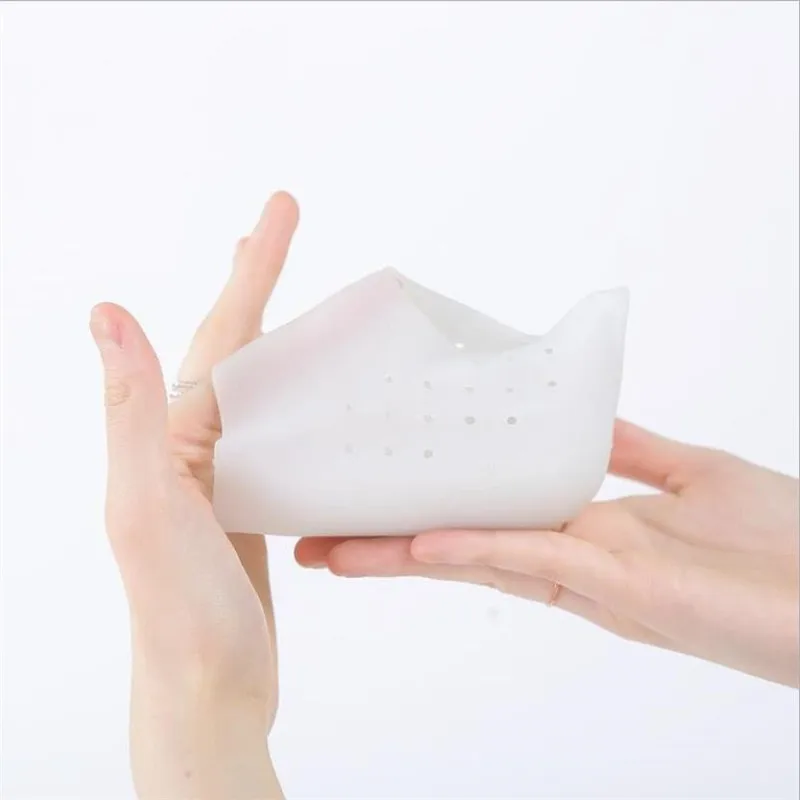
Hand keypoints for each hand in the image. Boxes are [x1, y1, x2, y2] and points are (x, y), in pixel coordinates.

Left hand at [90, 192, 298, 797]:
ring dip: (281, 339)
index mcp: (170, 435)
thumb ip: (129, 412)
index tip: (280, 211)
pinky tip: (319, 403)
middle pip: (233, 348)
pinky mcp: (252, 505)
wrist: (208, 688)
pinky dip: (300, 404)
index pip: (216, 333)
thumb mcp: (148, 506)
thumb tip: (105, 313)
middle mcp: (191, 446)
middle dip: (259, 283)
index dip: (251, 270)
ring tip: (305, 305)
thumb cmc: (179, 609)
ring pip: (259, 389)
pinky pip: (278, 436)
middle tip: (283, 226)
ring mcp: (223, 475)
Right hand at [296, 420, 799, 686]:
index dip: (430, 509)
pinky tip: (419, 544)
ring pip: (481, 559)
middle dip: (390, 540)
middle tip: (319, 535)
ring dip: (404, 553)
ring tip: (331, 549)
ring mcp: (593, 577)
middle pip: (467, 545)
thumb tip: (584, 417)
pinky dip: (475, 550)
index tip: (374, 492)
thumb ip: (632, 451)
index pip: (491, 519)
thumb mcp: (693, 475)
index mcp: (589, 531)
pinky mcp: (623, 588)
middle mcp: (577, 559)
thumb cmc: (783, 542)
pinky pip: (534, 563)